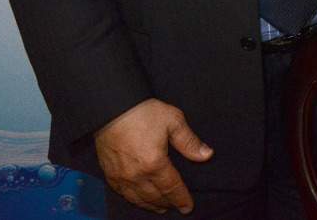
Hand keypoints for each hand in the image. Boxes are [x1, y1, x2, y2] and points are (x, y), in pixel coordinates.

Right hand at [93, 98, 211, 213]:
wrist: (112, 108)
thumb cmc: (144, 113)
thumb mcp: (173, 121)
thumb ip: (190, 142)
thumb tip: (207, 155)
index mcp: (154, 164)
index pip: (172, 188)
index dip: (181, 198)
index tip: (188, 207)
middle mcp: (136, 175)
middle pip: (155, 197)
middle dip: (167, 204)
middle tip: (177, 207)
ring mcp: (121, 176)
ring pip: (137, 199)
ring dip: (150, 205)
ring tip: (161, 208)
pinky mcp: (109, 173)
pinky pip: (121, 193)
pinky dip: (132, 199)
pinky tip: (138, 199)